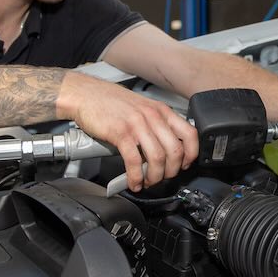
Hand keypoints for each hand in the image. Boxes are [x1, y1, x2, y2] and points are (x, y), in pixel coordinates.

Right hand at [59, 73, 198, 191]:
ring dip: (155, 177)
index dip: (191, 154)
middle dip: (171, 171)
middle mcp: (153, 116)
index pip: (190, 134)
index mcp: (161, 111)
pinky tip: (133, 181)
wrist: (86, 94)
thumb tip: (166, 149)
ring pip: (158, 158)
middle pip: (175, 150)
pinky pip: (135, 161)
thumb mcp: (143, 109)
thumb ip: (156, 125)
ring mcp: (137, 124)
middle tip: (163, 177)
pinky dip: (136, 176)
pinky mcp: (120, 133)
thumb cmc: (111, 102)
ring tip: (147, 182)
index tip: (185, 165)